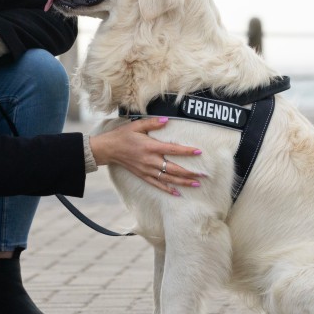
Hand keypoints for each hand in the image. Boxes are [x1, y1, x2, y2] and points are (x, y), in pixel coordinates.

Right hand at [89, 117, 203, 195]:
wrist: (109, 149)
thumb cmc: (123, 135)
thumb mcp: (136, 125)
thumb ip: (152, 123)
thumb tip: (167, 120)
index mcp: (150, 147)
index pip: (172, 150)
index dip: (186, 151)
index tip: (199, 152)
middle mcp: (150, 161)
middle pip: (174, 169)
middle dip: (190, 173)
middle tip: (204, 175)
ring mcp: (147, 170)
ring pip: (168, 179)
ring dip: (183, 182)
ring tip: (197, 184)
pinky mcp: (143, 176)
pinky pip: (157, 185)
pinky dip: (168, 190)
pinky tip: (178, 193)